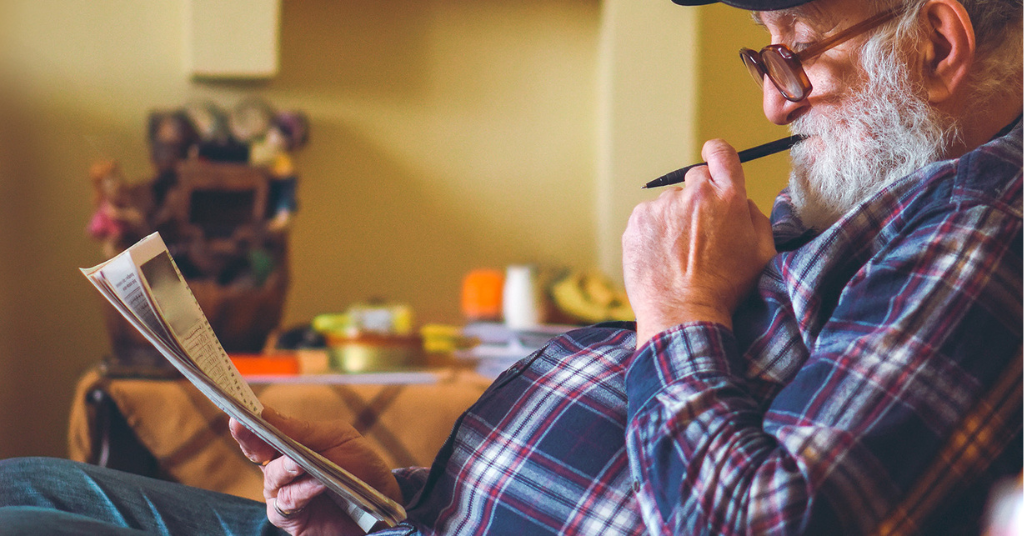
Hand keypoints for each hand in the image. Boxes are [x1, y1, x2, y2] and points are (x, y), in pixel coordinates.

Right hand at [229, 408, 402, 535]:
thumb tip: (264, 412)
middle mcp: (278, 469)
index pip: (260, 430)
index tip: (235, 412)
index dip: (245, 421)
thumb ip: (302, 430)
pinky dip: (304, 490)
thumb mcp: (336, 439)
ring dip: (287, 467)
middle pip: (255, 451)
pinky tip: (318, 483)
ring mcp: (282, 494)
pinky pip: (290, 501)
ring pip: (273, 477)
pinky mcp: (290, 518)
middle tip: (243, 423)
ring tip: (300, 461)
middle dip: (251, 438)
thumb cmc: (358, 466)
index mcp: (287, 444)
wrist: (383, 502)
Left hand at [622, 139, 775, 345]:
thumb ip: (754, 216)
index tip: (711, 157)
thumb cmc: (727, 289)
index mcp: (728, 197)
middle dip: (699, 198)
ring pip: (669, 202)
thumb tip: (741, 201)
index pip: (722, 154)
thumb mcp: (762, 252)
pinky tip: (662, 258)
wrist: (683, 314)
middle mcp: (694, 195)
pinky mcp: (637, 221)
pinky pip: (648, 218)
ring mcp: (662, 207)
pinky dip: (654, 232)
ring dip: (674, 219)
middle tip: (700, 232)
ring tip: (679, 255)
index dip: (716, 153)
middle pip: (695, 178)